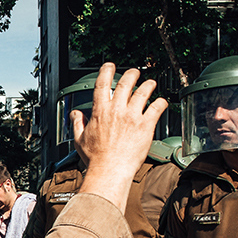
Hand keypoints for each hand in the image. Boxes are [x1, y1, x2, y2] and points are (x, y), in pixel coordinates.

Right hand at [72, 63, 167, 211]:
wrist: (109, 171)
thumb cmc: (95, 159)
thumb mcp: (79, 140)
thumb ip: (77, 124)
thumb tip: (75, 114)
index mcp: (100, 112)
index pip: (103, 84)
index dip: (106, 71)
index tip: (110, 66)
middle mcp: (117, 110)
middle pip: (126, 82)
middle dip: (132, 74)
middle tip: (135, 72)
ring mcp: (133, 117)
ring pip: (144, 92)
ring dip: (149, 84)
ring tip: (151, 83)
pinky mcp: (146, 125)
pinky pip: (157, 108)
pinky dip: (161, 102)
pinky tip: (162, 102)